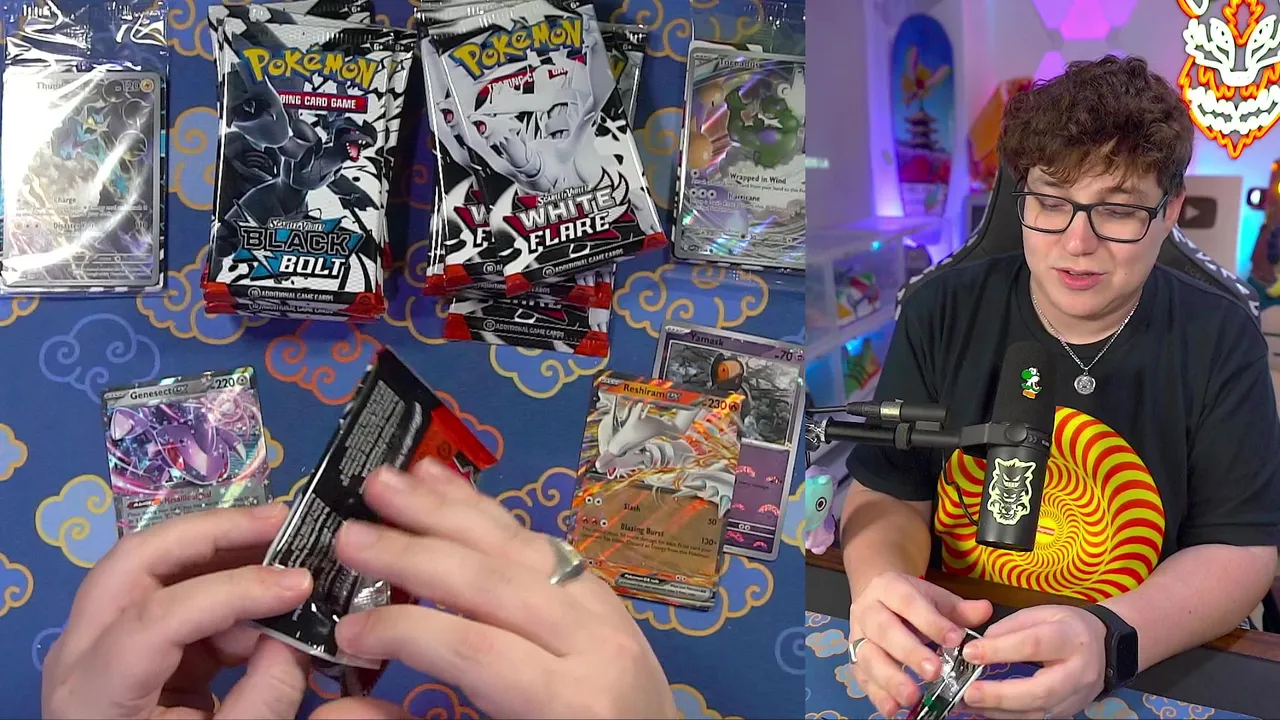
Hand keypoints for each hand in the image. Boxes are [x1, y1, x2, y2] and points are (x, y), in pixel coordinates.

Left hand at [42, 503, 315, 718]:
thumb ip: (267, 694)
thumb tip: (298, 628)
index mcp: (92, 695)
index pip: (156, 617)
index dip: (232, 591)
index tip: (299, 585)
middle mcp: (79, 655)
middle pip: (136, 561)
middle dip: (214, 532)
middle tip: (283, 523)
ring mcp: (98, 643)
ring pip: (153, 566)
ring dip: (224, 549)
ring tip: (288, 546)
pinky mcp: (129, 643)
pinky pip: (173, 594)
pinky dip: (226, 587)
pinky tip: (271, 596)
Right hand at [311, 460, 677, 719]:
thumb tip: (332, 711)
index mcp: (572, 701)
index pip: (476, 649)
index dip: (405, 633)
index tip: (346, 630)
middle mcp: (596, 643)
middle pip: (496, 581)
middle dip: (415, 551)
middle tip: (348, 533)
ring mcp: (608, 612)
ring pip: (522, 545)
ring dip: (450, 509)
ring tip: (390, 481)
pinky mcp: (606, 597)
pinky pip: (544, 546)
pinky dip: (491, 517)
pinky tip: (451, 491)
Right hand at [848, 573, 992, 716]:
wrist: (876, 597)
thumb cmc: (911, 602)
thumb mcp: (934, 598)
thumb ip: (959, 609)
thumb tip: (985, 611)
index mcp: (889, 588)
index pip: (909, 603)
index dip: (931, 622)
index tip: (955, 640)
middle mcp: (868, 611)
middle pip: (884, 630)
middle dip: (909, 652)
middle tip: (934, 672)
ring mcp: (858, 637)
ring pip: (869, 657)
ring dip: (890, 679)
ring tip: (912, 697)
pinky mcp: (855, 660)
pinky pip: (863, 678)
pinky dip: (877, 695)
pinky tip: (893, 709)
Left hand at [960, 605, 1106, 718]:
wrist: (1104, 647)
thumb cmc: (1068, 627)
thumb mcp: (1042, 613)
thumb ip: (1010, 627)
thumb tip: (980, 645)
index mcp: (1071, 639)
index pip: (1033, 645)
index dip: (999, 650)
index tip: (970, 653)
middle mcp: (1077, 672)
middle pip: (1039, 691)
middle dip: (1000, 694)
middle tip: (969, 692)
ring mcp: (1075, 697)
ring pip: (1037, 712)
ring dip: (999, 710)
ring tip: (968, 703)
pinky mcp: (1067, 712)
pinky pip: (1036, 719)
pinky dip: (1007, 716)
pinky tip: (984, 710)